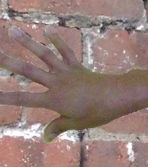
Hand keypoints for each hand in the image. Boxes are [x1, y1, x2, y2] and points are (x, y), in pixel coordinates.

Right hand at [0, 25, 125, 142]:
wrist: (118, 95)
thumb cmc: (99, 112)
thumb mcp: (77, 123)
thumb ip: (58, 127)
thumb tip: (45, 137)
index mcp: (53, 100)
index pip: (24, 99)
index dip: (6, 97)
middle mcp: (56, 83)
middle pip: (28, 71)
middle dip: (8, 62)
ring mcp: (66, 72)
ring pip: (43, 55)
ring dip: (27, 42)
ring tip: (13, 31)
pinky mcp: (76, 66)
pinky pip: (65, 51)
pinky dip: (57, 40)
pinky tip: (47, 30)